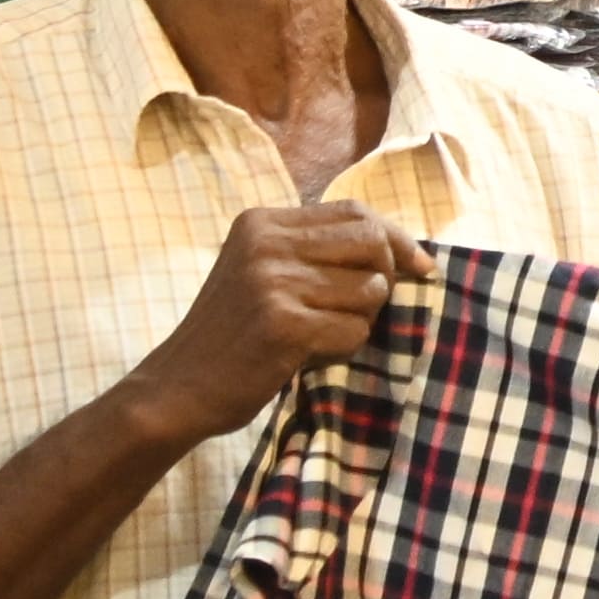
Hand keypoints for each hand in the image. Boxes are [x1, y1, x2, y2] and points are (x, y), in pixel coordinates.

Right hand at [123, 202, 428, 444]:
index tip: (420, 266)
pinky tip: (310, 355)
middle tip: (360, 310)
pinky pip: (354, 331)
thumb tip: (403, 250)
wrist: (178, 387)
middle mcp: (266, 242)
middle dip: (384, 279)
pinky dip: (344, 349)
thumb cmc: (232, 336)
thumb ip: (314, 253)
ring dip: (360, 322)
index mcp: (261, 222)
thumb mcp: (261, 274)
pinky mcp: (283, 324)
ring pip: (370, 291)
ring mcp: (273, 282)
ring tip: (321, 336)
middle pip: (370, 242)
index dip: (395, 237)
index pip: (354, 211)